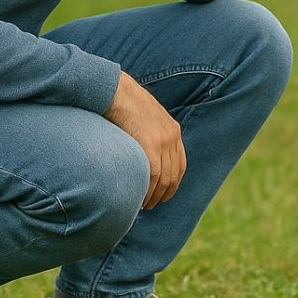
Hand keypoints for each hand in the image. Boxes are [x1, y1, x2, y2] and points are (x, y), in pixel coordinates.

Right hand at [103, 72, 185, 208]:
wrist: (117, 91)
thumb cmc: (124, 103)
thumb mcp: (145, 117)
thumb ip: (149, 133)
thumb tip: (142, 149)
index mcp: (173, 130)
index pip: (180, 165)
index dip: (173, 183)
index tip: (164, 194)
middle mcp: (171, 137)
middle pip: (173, 175)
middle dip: (164, 193)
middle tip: (151, 205)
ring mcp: (162, 141)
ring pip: (164, 178)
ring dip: (155, 196)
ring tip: (144, 205)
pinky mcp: (150, 145)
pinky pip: (153, 175)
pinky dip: (148, 190)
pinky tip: (140, 197)